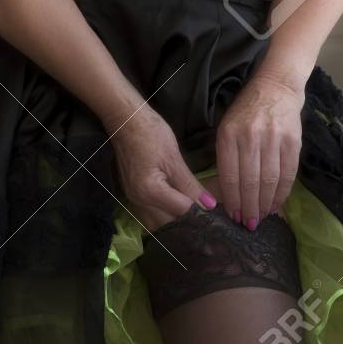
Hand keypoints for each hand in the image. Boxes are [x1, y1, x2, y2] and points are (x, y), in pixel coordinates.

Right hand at [108, 106, 215, 232]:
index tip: (217, 213)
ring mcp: (133, 199)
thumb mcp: (174, 158)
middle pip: (168, 223)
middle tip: (208, 216)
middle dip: (188, 222)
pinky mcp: (132, 194)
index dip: (201, 213)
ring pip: (158, 223)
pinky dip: (164, 214)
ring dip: (175, 221)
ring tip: (195, 216)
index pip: (181, 212)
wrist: (125, 120)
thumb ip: (190, 185)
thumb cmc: (150, 133)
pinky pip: (150, 214)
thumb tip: (209, 205)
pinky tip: (176, 209)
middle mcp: (139, 201)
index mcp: (150, 192)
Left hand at [215, 72, 304, 227]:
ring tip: (261, 218)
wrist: (276, 88)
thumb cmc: (246, 111)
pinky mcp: (293, 141)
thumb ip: (226, 156)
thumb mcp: (227, 128)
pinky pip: (288, 174)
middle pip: (250, 181)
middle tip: (248, 225)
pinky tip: (276, 205)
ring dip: (265, 204)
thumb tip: (229, 195)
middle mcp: (250, 137)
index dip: (232, 200)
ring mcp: (273, 138)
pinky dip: (282, 193)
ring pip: (269, 180)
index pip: (229, 175)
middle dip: (249, 208)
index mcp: (229, 134)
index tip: (233, 216)